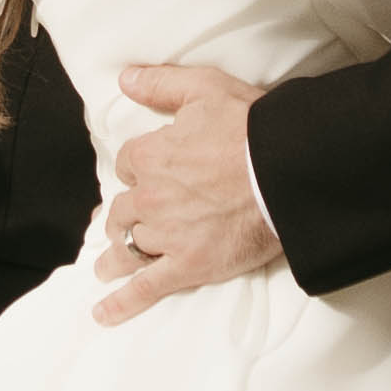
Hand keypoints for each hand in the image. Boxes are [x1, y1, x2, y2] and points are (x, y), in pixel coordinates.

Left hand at [97, 57, 281, 320]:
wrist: (286, 171)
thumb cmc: (252, 127)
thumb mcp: (205, 88)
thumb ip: (161, 84)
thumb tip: (125, 78)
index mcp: (151, 156)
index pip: (128, 165)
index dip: (138, 169)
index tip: (147, 174)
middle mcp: (151, 197)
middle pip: (122, 210)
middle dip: (122, 216)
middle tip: (122, 224)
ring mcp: (167, 235)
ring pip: (128, 248)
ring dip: (116, 256)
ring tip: (108, 267)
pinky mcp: (188, 265)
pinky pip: (146, 288)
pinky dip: (122, 303)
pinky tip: (104, 313)